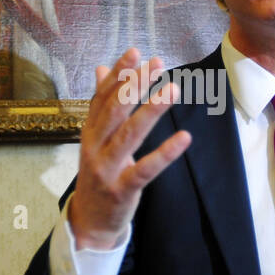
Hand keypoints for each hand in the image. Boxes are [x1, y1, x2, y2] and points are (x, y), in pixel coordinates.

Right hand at [69, 48, 191, 249]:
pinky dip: (165, 153)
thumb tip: (101, 69)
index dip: (118, 74)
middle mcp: (94, 147)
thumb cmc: (99, 174)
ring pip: (128, 135)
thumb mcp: (96, 139)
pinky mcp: (122, 190)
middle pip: (114, 111)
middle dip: (135, 85)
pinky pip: (145, 169)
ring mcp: (107, 169)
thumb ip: (101, 105)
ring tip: (171, 89)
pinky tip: (184, 138)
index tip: (136, 52)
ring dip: (151, 111)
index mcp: (89, 132)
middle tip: (156, 64)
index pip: (102, 97)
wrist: (90, 221)